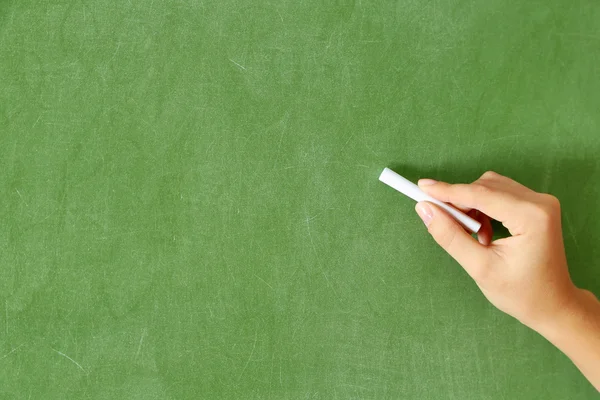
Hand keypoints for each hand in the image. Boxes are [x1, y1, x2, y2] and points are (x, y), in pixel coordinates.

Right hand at [414, 171, 578, 330]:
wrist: (553, 305)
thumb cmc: (521, 293)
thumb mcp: (479, 268)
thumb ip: (450, 236)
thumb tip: (425, 209)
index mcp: (531, 216)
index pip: (481, 194)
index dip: (448, 191)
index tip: (421, 187)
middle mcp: (540, 202)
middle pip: (485, 186)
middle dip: (460, 202)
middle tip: (444, 223)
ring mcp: (541, 202)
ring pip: (491, 187)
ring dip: (472, 207)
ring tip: (472, 237)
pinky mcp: (536, 206)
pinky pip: (500, 194)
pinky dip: (484, 209)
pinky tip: (484, 234)